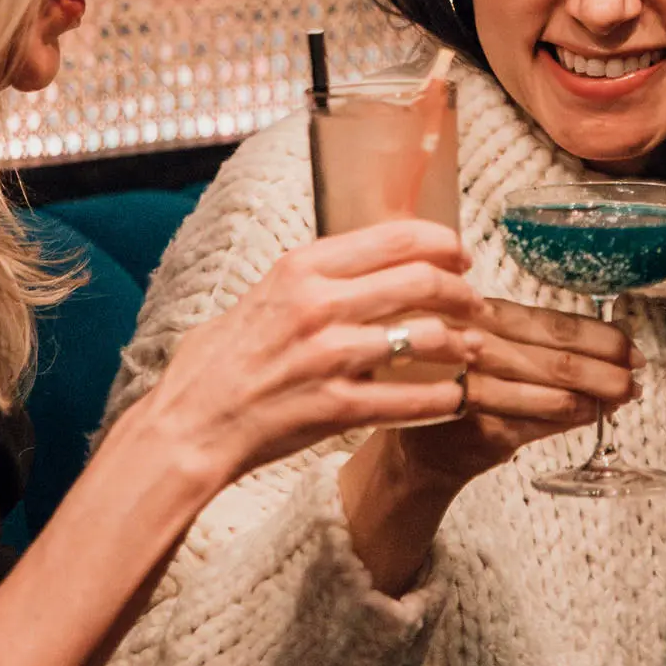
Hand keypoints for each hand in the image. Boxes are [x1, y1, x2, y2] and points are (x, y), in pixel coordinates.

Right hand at [128, 219, 485, 488]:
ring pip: (427, 337)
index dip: (443, 244)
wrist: (190, 426)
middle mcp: (319, 305)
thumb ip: (311, 280)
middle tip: (476, 304)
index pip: (395, 238)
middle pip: (422, 282)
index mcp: (302, 268)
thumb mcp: (261, 296)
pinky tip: (456, 397)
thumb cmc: (218, 364)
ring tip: (472, 349)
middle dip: (462, 292)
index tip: (460, 257)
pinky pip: (413, 399)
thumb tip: (360, 264)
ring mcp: (330, 356)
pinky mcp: (338, 407)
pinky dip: (444, 398)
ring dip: (461, 343)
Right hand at [385, 298, 638, 492]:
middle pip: (557, 356)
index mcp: (479, 314)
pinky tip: (592, 414)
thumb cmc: (457, 384)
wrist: (415, 448)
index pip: (552, 323)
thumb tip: (611, 343)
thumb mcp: (486, 345)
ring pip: (552, 388)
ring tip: (625, 395)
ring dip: (597, 394)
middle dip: (608, 366)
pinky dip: (570, 417)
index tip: (631, 345)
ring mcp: (475, 387)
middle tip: (638, 373)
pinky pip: (538, 421)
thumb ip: (537, 343)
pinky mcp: (480, 427)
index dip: (599, 335)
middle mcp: (474, 345)